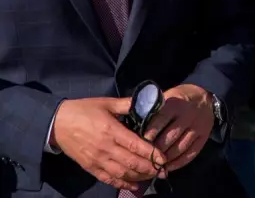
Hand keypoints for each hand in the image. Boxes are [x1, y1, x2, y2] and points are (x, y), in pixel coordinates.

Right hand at [51, 97, 166, 190]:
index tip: (164, 158)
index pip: (136, 145)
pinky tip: (133, 185)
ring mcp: (97, 159)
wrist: (56, 123)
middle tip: (163, 171)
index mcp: (111, 130)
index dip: (152, 153)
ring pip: (122, 173)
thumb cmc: (83, 110)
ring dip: (138, 177)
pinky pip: (108, 178)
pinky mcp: (89, 167)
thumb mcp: (106, 103)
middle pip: (131, 162)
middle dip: (150, 168)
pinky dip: (121, 183)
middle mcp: (105, 148)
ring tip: (152, 177)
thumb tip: (146, 101)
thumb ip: (127, 104)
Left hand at [143, 84, 214, 172]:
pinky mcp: (204, 137)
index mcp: (175, 104)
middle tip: (145, 158)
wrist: (205, 97)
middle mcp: (188, 115)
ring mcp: (198, 127)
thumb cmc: (178, 99)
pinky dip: (178, 163)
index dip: (150, 132)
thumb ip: (153, 110)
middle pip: (170, 137)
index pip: (161, 119)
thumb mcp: (166, 97)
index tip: (139, 143)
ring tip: (154, 165)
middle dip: (156, 149)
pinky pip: (191, 153)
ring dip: (166, 159)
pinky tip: (168, 167)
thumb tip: (135, 127)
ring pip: (180, 147)